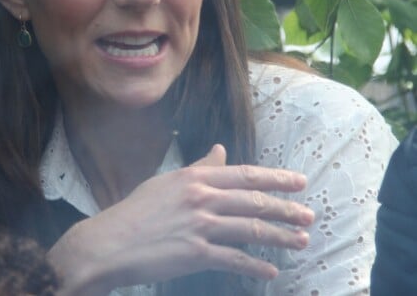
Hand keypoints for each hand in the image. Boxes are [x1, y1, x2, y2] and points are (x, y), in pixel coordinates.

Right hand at [49, 145, 313, 294]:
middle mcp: (201, 197)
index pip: (245, 175)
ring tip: (301, 240)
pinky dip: (255, 266)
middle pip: (253, 201)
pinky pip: (234, 259)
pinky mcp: (195, 253)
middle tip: (309, 214)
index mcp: (195, 177)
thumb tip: (221, 150)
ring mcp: (199, 225)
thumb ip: (199, 167)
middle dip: (286, 208)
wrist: (111, 241)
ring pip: (250, 228)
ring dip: (280, 236)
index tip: (299, 182)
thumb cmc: (137, 210)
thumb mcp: (168, 181)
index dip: (276, 178)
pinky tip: (271, 271)